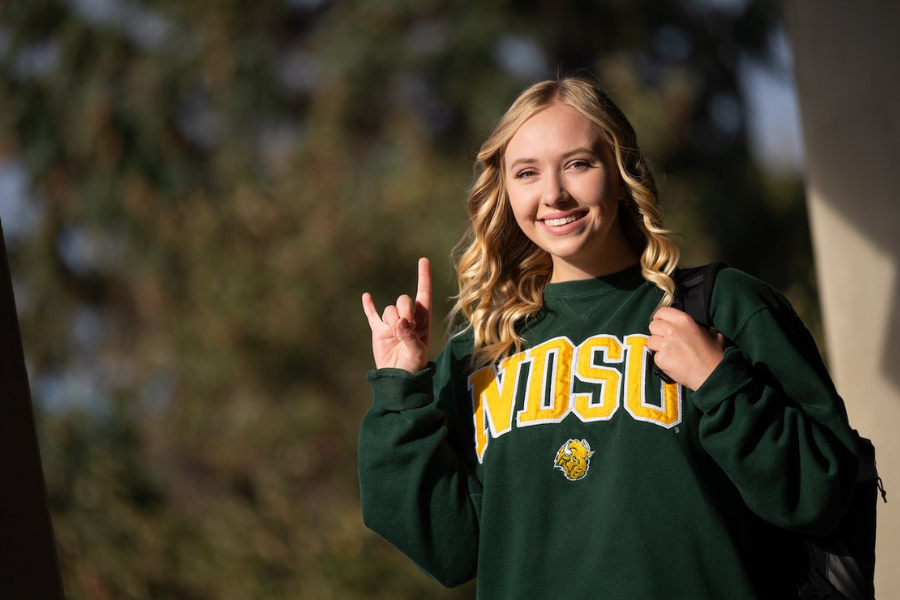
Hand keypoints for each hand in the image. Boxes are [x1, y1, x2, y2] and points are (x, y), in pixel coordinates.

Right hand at [361, 257, 431, 372]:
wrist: (398, 380)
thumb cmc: (414, 367)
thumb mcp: (417, 353)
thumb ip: (410, 336)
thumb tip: (400, 322)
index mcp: (422, 321)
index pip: (423, 295)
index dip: (424, 278)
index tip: (423, 259)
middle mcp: (408, 319)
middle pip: (403, 300)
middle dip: (403, 309)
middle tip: (404, 326)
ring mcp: (392, 324)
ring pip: (389, 309)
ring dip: (391, 320)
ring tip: (395, 336)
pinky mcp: (378, 330)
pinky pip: (372, 315)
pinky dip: (369, 306)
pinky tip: (366, 296)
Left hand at [648, 307, 724, 390]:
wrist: (713, 375)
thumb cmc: (714, 355)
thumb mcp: (713, 335)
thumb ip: (704, 329)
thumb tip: (706, 329)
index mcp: (684, 320)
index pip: (661, 312)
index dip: (660, 318)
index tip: (663, 324)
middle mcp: (672, 330)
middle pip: (653, 325)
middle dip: (658, 332)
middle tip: (666, 340)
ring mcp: (665, 344)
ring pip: (651, 340)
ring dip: (657, 346)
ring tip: (669, 352)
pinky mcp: (661, 358)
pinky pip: (655, 355)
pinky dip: (661, 359)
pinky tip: (672, 362)